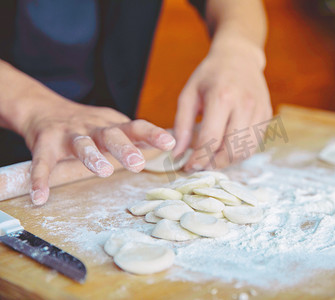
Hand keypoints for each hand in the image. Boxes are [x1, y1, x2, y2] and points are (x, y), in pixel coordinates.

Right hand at [21, 96, 174, 204]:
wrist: (44, 109)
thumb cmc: (87, 124)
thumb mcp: (114, 126)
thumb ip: (136, 136)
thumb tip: (169, 145)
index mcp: (112, 125)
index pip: (136, 126)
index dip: (152, 134)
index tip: (170, 143)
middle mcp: (93, 128)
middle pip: (111, 135)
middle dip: (125, 148)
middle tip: (138, 163)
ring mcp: (69, 135)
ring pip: (82, 144)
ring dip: (93, 156)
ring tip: (104, 171)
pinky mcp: (45, 144)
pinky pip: (42, 163)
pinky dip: (40, 179)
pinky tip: (40, 197)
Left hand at [173, 39, 271, 170]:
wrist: (239, 57)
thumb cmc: (209, 76)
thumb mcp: (188, 95)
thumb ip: (181, 125)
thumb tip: (177, 155)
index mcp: (221, 97)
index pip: (210, 139)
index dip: (198, 159)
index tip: (188, 167)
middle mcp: (244, 105)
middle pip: (231, 150)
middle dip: (214, 164)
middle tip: (201, 166)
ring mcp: (259, 110)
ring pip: (246, 151)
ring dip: (228, 161)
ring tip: (213, 160)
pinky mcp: (266, 115)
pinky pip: (255, 144)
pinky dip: (240, 152)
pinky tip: (227, 149)